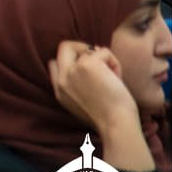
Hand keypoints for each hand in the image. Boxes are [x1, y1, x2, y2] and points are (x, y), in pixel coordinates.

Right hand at [51, 40, 155, 171]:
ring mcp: (72, 70)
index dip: (71, 60)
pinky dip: (113, 61)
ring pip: (87, 48)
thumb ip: (77, 85)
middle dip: (82, 47)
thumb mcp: (82, 104)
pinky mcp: (87, 64)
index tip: (87, 67)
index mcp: (59, 91)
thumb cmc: (108, 118)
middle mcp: (62, 79)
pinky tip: (118, 77)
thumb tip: (92, 56)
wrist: (116, 125)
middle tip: (97, 56)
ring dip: (103, 58)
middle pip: (64, 47)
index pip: (53, 64)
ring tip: (114, 74)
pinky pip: (103, 51)